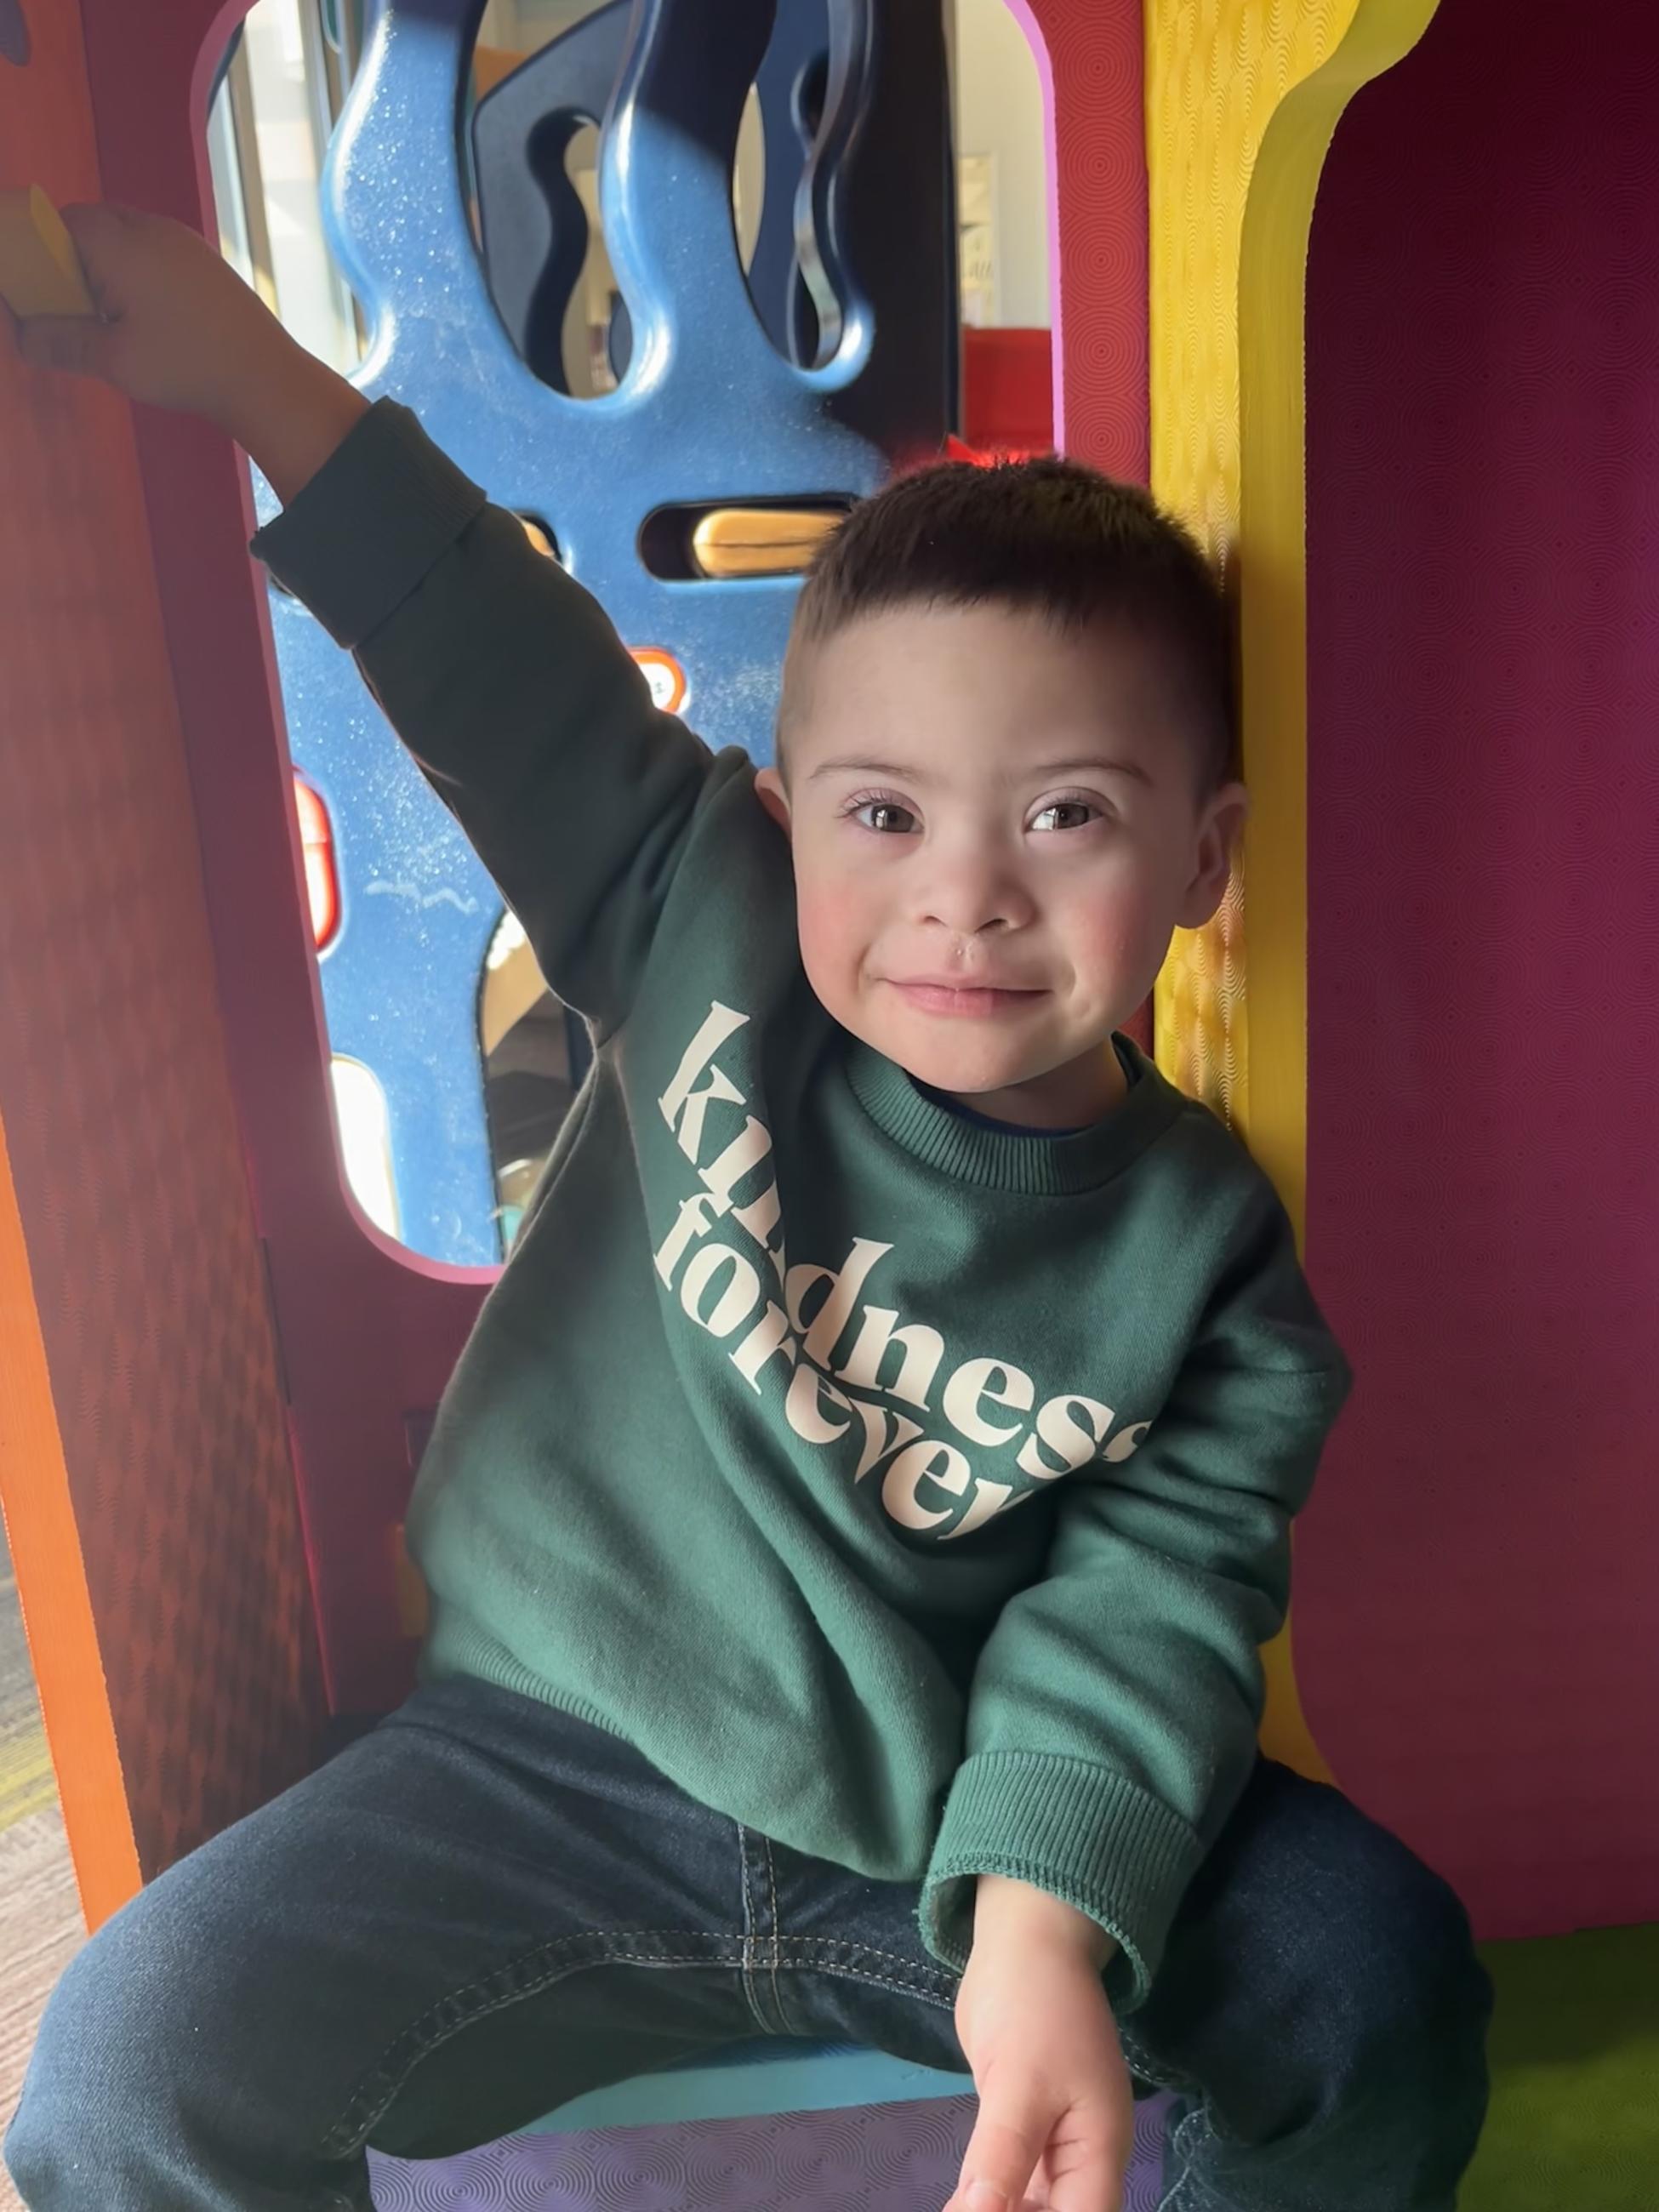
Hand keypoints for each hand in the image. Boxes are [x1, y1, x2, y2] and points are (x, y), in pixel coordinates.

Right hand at [10, 204, 366, 499]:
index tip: (38, 286)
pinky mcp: (207, 262)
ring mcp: (185, 242)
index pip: (62, 222)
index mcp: (120, 243)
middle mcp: (152, 228)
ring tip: (108, 312)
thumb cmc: (185, 366)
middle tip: (71, 302)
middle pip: (94, 222)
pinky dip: (139, 270)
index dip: (41, 248)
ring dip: (108, 262)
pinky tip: (146, 314)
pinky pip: (157, 251)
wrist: (267, 379)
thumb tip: (22, 336)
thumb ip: (60, 341)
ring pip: (128, 235)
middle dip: (73, 254)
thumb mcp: (112, 360)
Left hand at [946, 1878, 1134, 2211]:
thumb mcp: (1018, 2082)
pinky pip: (1010, 2182)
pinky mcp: (1023, 2127)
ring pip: (1031, 2206)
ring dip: (997, 2209)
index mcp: (1101, 2151)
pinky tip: (961, 2203)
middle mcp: (1083, 2157)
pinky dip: (988, 2198)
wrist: (1025, 1939)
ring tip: (960, 2206)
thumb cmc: (1033, 2004)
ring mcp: (1053, 2142)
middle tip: (966, 2206)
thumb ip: (1003, 2156)